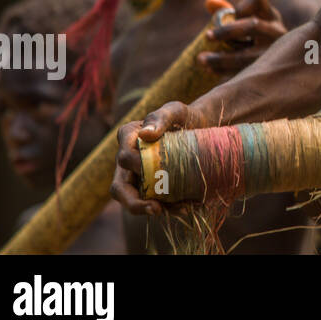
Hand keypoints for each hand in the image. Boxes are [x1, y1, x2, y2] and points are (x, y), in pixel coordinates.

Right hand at [110, 100, 194, 216]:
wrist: (200, 127)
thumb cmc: (183, 117)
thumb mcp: (175, 110)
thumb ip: (160, 117)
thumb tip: (145, 134)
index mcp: (128, 139)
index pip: (124, 158)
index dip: (135, 168)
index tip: (156, 171)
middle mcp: (128, 161)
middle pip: (120, 189)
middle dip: (134, 203)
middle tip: (156, 209)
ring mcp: (138, 176)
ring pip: (137, 200)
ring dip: (155, 209)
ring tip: (182, 208)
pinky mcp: (153, 186)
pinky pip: (155, 202)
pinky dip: (170, 207)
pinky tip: (188, 205)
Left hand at [198, 0, 287, 74]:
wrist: (280, 65)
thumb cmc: (255, 38)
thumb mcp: (247, 23)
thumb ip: (226, 11)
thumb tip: (209, 1)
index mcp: (271, 16)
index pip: (257, 0)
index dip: (241, 6)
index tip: (231, 15)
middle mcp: (277, 32)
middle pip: (252, 26)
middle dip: (227, 31)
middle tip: (206, 36)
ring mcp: (274, 54)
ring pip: (246, 55)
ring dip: (220, 58)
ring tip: (201, 59)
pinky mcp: (265, 72)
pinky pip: (243, 72)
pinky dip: (224, 71)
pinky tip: (211, 70)